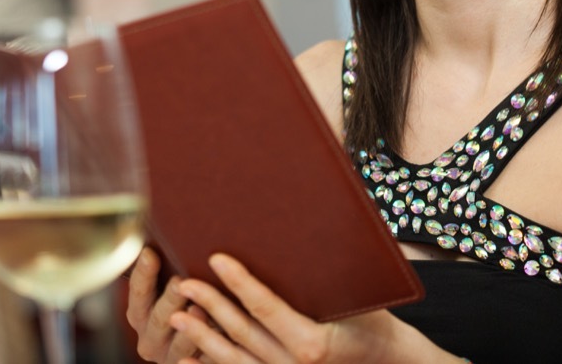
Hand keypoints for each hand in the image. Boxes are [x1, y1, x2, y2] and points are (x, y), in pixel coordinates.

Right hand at [126, 247, 213, 362]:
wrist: (195, 352)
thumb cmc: (184, 309)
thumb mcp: (169, 293)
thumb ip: (169, 273)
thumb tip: (173, 232)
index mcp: (139, 315)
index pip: (138, 292)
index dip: (143, 272)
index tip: (150, 252)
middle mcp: (149, 339)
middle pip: (158, 318)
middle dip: (169, 299)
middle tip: (179, 282)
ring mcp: (169, 358)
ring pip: (179, 344)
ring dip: (190, 328)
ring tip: (201, 310)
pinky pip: (200, 362)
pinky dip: (208, 352)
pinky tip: (219, 340)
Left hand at [169, 253, 452, 363]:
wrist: (384, 359)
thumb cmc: (373, 317)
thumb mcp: (360, 291)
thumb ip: (333, 265)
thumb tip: (320, 212)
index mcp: (313, 343)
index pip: (267, 308)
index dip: (240, 283)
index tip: (217, 259)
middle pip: (243, 333)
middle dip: (211, 306)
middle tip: (184, 282)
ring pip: (235, 358)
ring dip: (202, 337)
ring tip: (177, 315)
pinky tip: (188, 355)